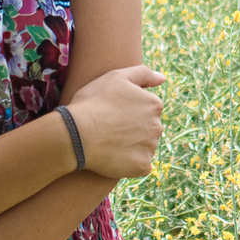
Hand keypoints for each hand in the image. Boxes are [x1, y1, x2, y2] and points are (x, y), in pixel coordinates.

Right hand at [62, 64, 166, 178]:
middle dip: (133, 129)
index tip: (112, 113)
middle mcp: (157, 126)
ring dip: (131, 146)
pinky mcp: (142, 166)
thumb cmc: (92, 102)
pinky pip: (139, 166)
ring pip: (144, 147)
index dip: (128, 111)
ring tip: (109, 142)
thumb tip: (163, 79)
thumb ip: (143, 74)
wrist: (76, 134)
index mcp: (154, 104)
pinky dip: (129, 163)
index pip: (147, 109)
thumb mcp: (116, 77)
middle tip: (109, 129)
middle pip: (148, 129)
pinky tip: (112, 157)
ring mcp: (150, 147)